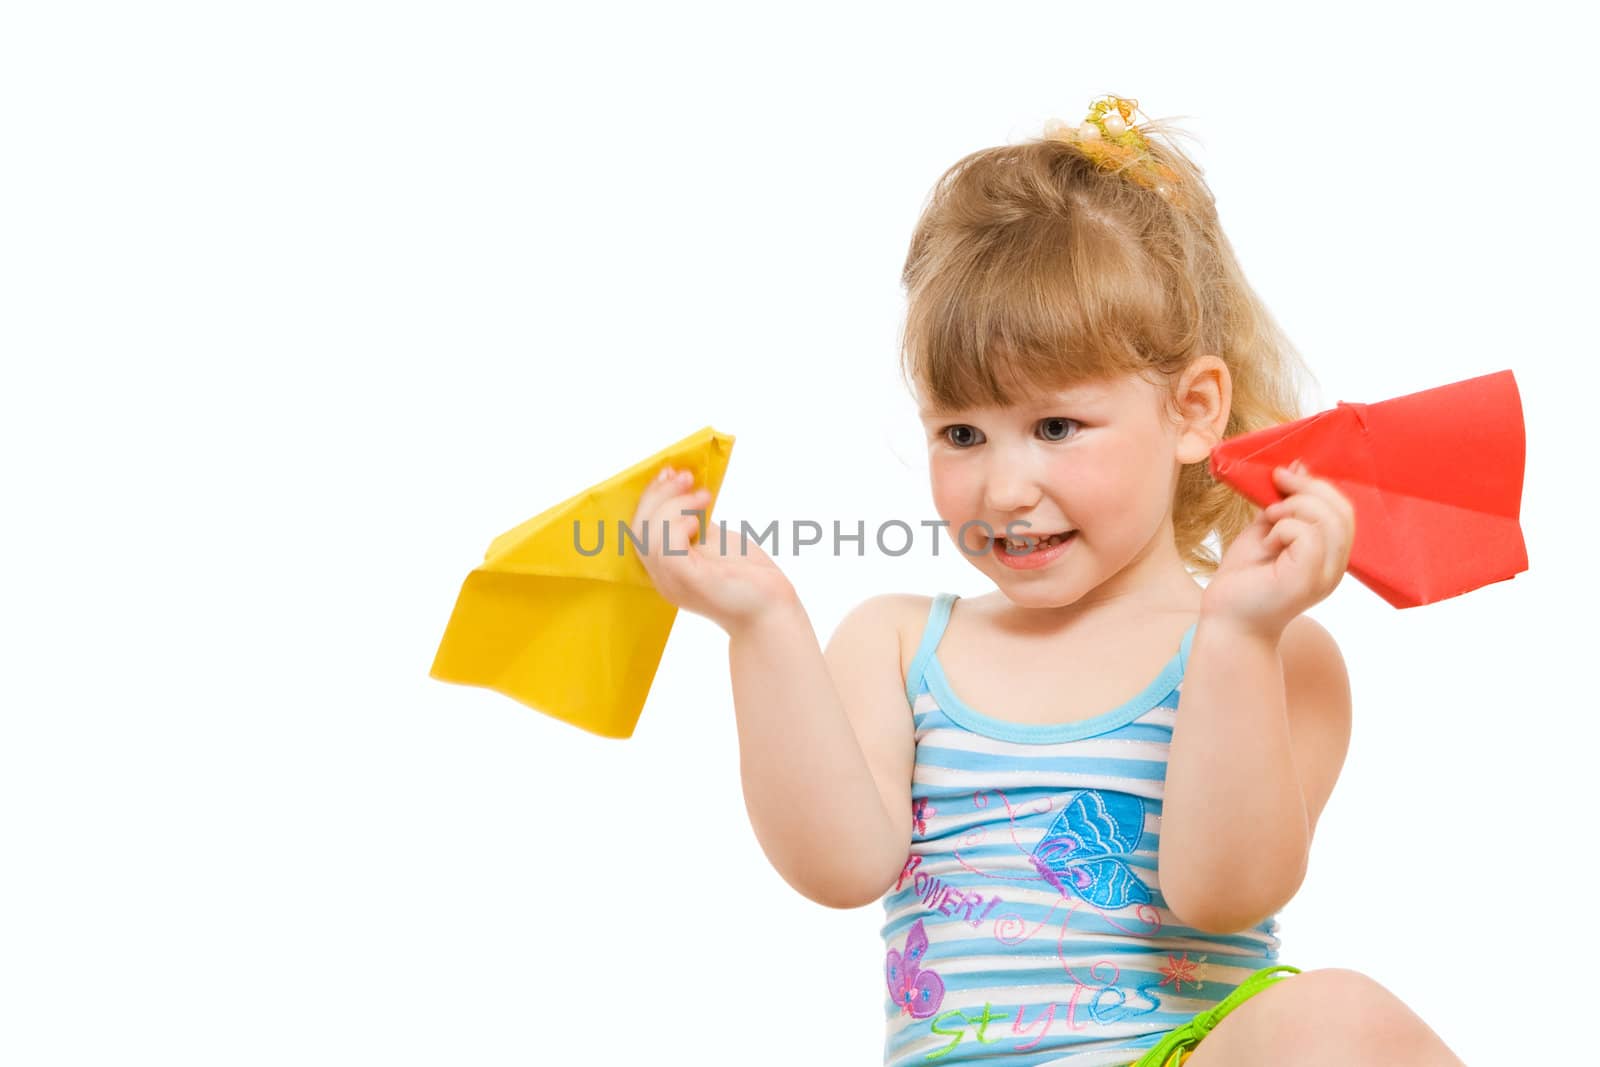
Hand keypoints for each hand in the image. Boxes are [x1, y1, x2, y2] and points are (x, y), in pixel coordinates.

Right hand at [629, 464, 799, 635]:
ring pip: (649, 536)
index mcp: (665, 567)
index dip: (651, 496)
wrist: (773, 608)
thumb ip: (694, 523)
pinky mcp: (687, 581)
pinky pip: (667, 547)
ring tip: (703, 495)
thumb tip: (684, 493)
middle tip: (686, 476)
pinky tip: (701, 520)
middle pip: (638, 529)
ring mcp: (672, 582)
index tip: (670, 471)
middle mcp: (662, 577)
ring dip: (673, 505)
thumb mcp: (714, 541)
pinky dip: (679, 524)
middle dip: (660, 494)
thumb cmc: (749, 576)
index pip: (640, 528)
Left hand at [1202, 460, 1355, 638]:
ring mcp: (1324, 576)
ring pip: (1329, 521)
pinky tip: (1268, 541)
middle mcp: (1335, 567)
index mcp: (1330, 554)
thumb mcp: (1266, 531)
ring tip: (1270, 518)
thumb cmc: (1245, 579)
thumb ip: (1284, 505)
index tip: (1283, 474)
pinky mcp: (1307, 581)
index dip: (1318, 485)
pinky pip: (1309, 537)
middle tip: (1276, 484)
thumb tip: (1298, 466)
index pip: (1344, 510)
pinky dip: (1285, 527)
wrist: (1226, 620)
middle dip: (1308, 489)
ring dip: (1294, 508)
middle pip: (1343, 511)